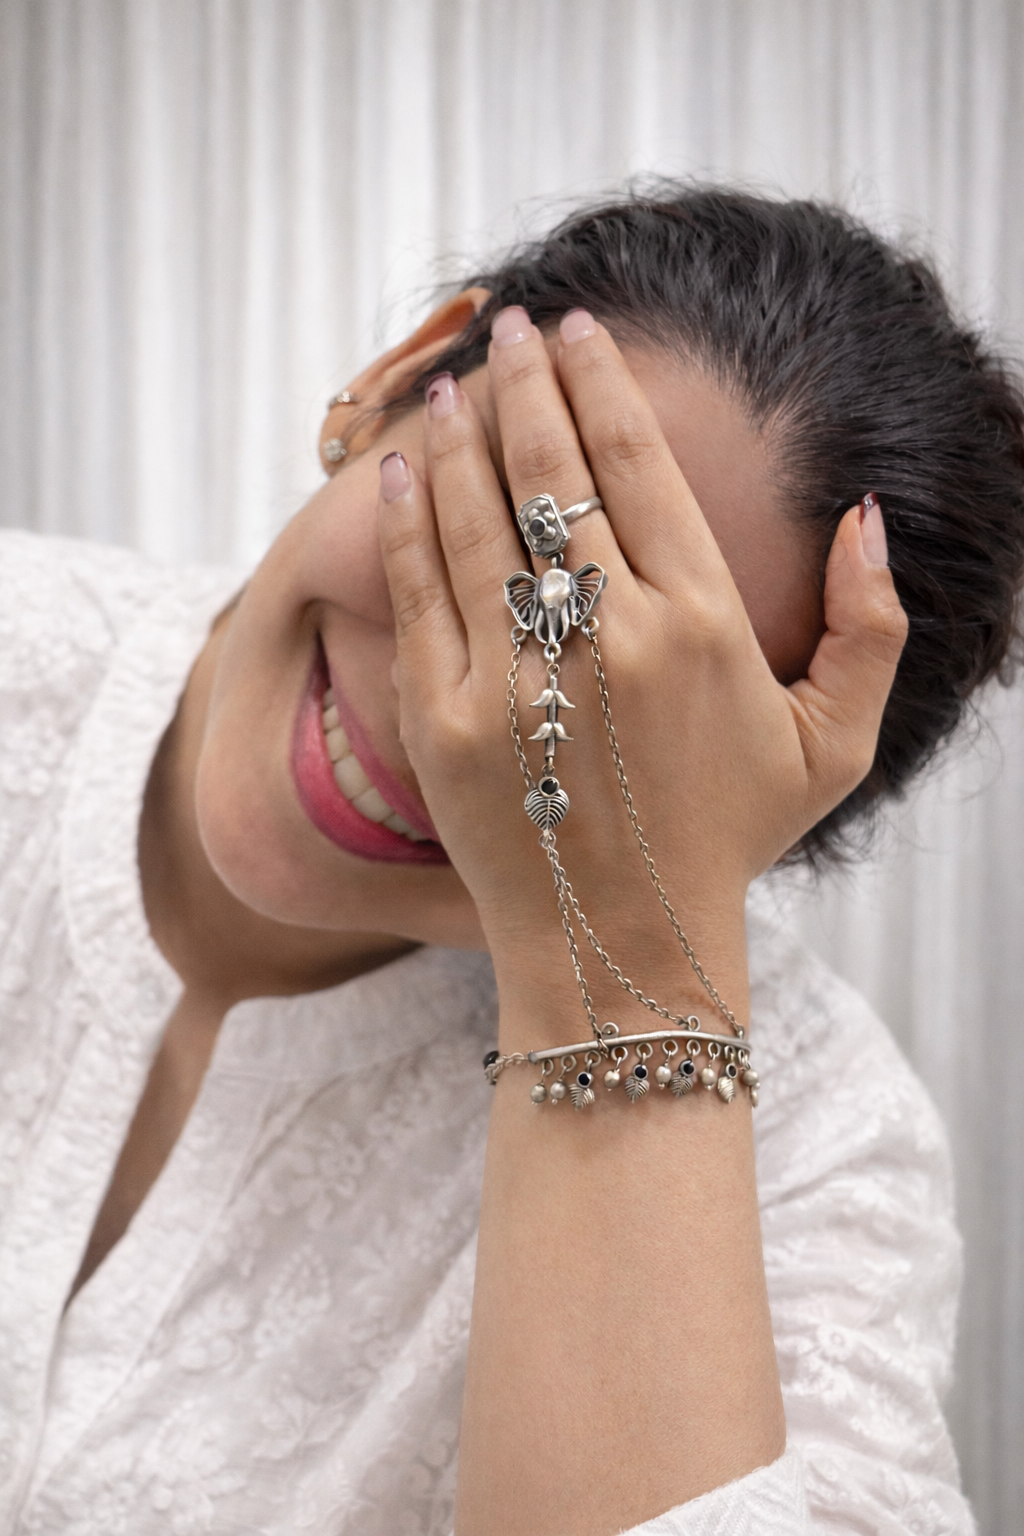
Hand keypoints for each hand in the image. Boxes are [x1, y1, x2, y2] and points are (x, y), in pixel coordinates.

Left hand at [378, 307, 906, 1027]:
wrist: (623, 949)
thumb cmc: (726, 842)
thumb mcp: (831, 746)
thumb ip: (873, 627)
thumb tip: (866, 514)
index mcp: (700, 626)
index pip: (638, 464)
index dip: (603, 382)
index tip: (581, 332)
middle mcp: (607, 638)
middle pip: (553, 470)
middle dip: (528, 381)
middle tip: (511, 330)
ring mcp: (516, 680)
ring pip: (476, 518)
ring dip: (458, 436)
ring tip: (451, 388)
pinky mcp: (444, 724)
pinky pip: (419, 595)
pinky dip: (405, 522)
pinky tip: (399, 470)